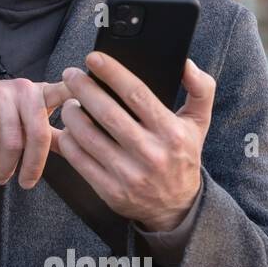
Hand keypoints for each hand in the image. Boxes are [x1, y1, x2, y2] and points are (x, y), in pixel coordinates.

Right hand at [0, 78, 71, 187]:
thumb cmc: (1, 114)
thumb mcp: (27, 121)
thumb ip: (50, 135)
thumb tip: (79, 151)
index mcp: (42, 93)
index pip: (64, 92)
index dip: (77, 97)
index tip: (90, 106)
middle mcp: (25, 89)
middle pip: (38, 134)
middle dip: (33, 165)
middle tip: (26, 184)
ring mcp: (2, 93)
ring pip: (12, 141)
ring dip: (6, 167)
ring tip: (2, 178)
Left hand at [50, 53, 214, 231]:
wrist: (176, 207)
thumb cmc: (182, 156)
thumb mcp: (198, 123)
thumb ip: (200, 90)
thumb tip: (186, 63)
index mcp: (171, 132)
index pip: (137, 94)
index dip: (112, 73)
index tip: (93, 58)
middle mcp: (150, 153)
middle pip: (108, 113)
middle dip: (83, 89)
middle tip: (70, 74)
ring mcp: (129, 174)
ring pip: (89, 137)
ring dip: (72, 115)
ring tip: (68, 102)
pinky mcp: (110, 190)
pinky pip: (80, 161)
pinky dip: (68, 142)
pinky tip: (67, 130)